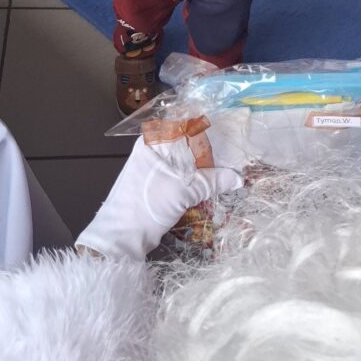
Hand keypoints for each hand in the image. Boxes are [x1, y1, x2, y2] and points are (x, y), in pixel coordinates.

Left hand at [75, 117, 246, 259]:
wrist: (122, 238)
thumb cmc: (146, 206)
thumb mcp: (182, 191)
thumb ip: (212, 181)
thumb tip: (238, 178)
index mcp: (153, 142)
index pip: (184, 123)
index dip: (208, 124)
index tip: (232, 127)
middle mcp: (155, 150)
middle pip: (188, 142)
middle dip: (212, 146)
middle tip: (237, 148)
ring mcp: (157, 168)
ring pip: (188, 159)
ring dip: (207, 164)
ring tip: (232, 164)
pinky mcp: (161, 185)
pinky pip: (185, 175)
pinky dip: (200, 177)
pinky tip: (217, 180)